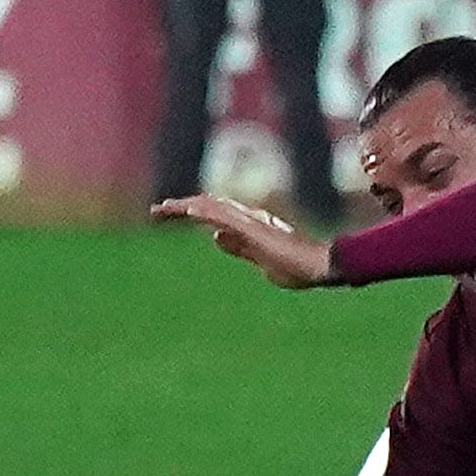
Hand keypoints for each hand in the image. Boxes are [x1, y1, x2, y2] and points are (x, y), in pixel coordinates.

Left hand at [152, 195, 332, 288]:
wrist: (320, 267)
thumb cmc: (299, 268)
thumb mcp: (261, 261)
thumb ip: (239, 249)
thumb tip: (214, 236)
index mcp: (249, 227)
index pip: (213, 215)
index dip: (190, 213)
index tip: (169, 216)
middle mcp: (247, 218)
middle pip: (207, 207)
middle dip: (180, 208)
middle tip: (156, 211)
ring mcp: (250, 221)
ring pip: (210, 207)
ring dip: (184, 208)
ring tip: (162, 209)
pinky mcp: (253, 227)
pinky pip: (223, 215)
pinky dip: (203, 211)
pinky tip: (186, 210)